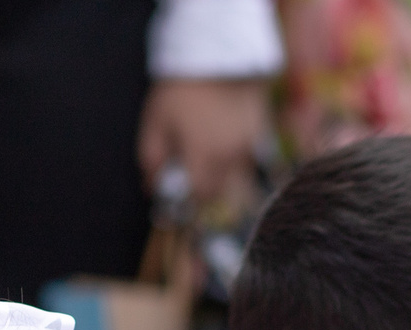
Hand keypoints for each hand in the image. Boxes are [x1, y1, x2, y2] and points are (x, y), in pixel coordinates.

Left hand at [137, 77, 268, 202]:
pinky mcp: (261, 132)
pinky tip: (221, 138)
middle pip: (220, 191)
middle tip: (189, 172)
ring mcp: (250, 144)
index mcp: (204, 154)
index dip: (188, 198)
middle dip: (203, 188)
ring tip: (205, 151)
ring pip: (236, 177)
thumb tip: (150, 188)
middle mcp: (231, 155)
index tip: (179, 190)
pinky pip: (248, 157)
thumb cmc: (180, 88)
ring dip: (220, 174)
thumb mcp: (156, 122)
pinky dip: (234, 157)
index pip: (200, 196)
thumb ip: (152, 160)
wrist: (215, 51)